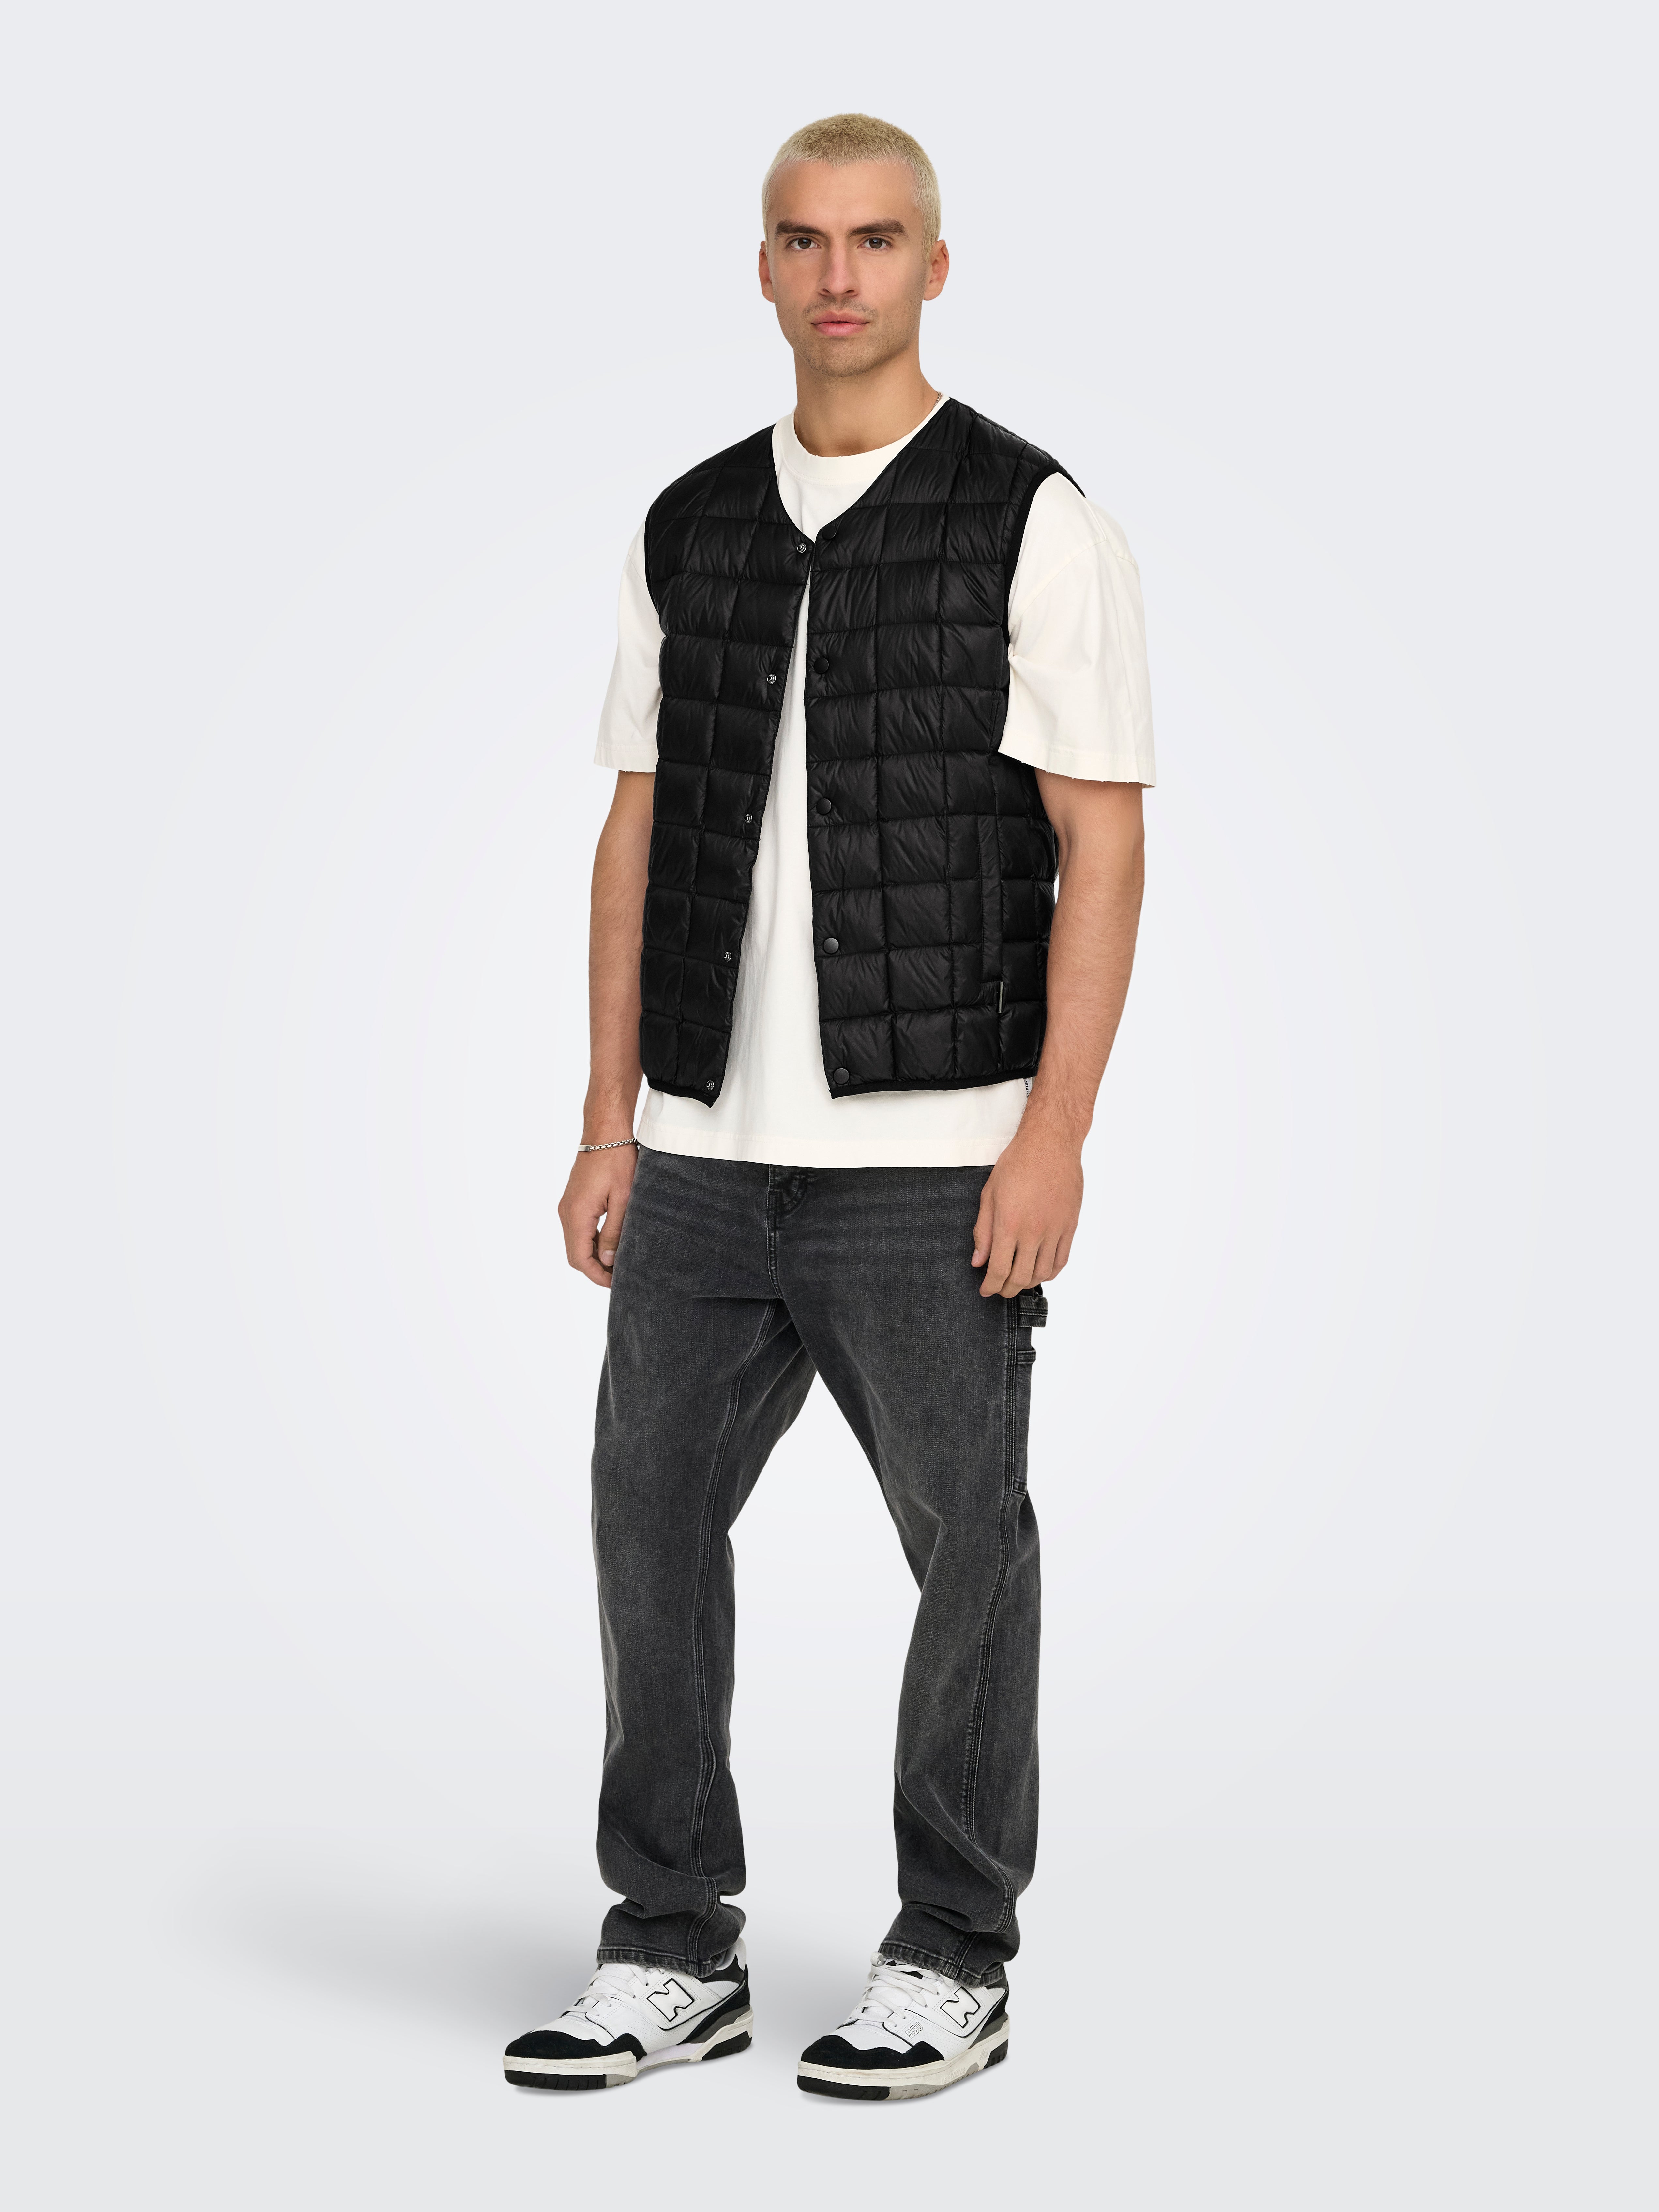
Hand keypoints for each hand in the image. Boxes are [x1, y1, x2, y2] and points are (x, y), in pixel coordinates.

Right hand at [557, 1144, 637, 1287]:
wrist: (605, 1132)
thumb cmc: (617, 1161)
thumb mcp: (623, 1200)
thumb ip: (613, 1233)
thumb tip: (606, 1262)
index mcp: (577, 1214)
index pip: (579, 1259)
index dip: (596, 1276)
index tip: (616, 1285)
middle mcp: (566, 1212)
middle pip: (575, 1254)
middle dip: (595, 1269)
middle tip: (620, 1278)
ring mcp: (567, 1206)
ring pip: (576, 1243)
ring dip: (593, 1256)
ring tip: (618, 1263)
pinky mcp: (573, 1201)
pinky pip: (578, 1229)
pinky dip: (591, 1242)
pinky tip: (610, 1244)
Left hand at [971, 1120, 1082, 1297]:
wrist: (1051, 1143)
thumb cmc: (1018, 1163)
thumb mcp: (989, 1194)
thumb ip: (982, 1231)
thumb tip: (978, 1261)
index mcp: (1009, 1223)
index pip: (999, 1269)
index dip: (990, 1286)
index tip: (985, 1290)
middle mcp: (1033, 1231)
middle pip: (1020, 1276)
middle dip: (1006, 1289)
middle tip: (999, 1289)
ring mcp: (1055, 1230)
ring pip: (1043, 1273)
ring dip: (1028, 1283)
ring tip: (1018, 1281)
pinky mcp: (1070, 1226)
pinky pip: (1061, 1260)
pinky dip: (1050, 1272)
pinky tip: (1041, 1271)